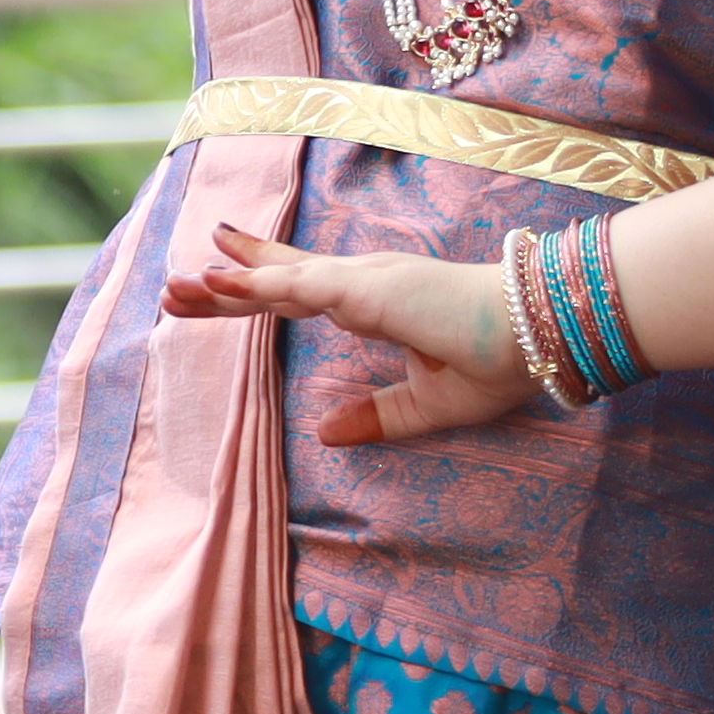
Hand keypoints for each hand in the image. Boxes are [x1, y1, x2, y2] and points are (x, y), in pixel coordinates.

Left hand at [162, 213, 548, 442]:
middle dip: (222, 285)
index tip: (210, 280)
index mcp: (374, 304)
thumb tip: (327, 433)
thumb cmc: (499, 361)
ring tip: (175, 287)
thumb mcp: (424, 405)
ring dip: (226, 283)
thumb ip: (376, 416)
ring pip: (279, 281)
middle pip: (276, 281)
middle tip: (170, 287)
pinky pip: (303, 287)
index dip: (255, 284)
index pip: (300, 290)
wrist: (543, 339)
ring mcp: (366, 283)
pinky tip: (218, 282)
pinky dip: (258, 283)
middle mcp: (364, 286)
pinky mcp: (372, 290)